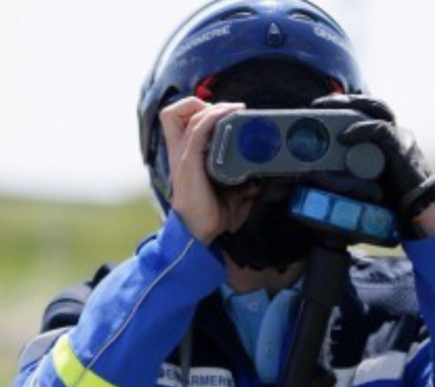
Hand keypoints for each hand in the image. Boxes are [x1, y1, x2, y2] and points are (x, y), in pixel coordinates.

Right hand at [159, 97, 258, 243]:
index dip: (197, 110)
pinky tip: (229, 115)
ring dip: (213, 107)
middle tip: (228, 112)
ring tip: (234, 110)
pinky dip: (213, 117)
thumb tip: (261, 181)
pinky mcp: (189, 163)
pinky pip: (198, 130)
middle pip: (173, 112)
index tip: (225, 115)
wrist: (199, 235)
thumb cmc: (212, 216)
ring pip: (184, 114)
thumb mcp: (233, 196)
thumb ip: (244, 186)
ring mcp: (182, 156)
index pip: (178, 121)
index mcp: (185, 157)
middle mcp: (179, 152)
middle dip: (200, 104)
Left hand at [310, 95, 434, 230]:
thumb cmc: (393, 197)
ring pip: (377, 109)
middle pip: (371, 104)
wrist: (420, 209)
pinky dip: (361, 130)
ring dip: (350, 106)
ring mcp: (400, 138)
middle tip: (317, 104)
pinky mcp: (401, 148)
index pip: (368, 112)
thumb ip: (347, 173)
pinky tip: (343, 136)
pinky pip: (380, 130)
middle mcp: (396, 132)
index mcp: (388, 138)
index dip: (346, 105)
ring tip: (327, 109)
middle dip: (344, 100)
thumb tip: (317, 176)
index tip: (319, 107)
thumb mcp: (366, 180)